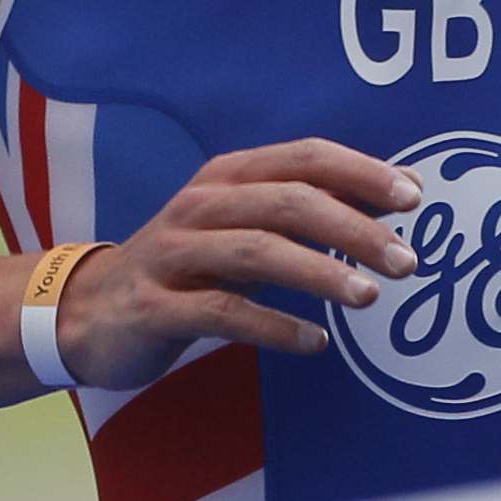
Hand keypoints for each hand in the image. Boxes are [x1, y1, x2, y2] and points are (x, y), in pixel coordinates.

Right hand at [49, 142, 419, 394]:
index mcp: (227, 176)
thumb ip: (305, 213)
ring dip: (320, 272)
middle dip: (355, 228)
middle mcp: (200, 205)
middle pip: (289, 202)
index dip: (362, 172)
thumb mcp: (242, 229)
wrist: (86, 313)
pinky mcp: (154, 306)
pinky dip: (274, 326)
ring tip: (368, 297)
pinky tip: (315, 343)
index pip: (304, 157)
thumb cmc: (186, 268)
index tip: (414, 198)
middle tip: (406, 260)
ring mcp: (173, 254)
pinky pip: (222, 312)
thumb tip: (395, 199)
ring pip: (257, 252)